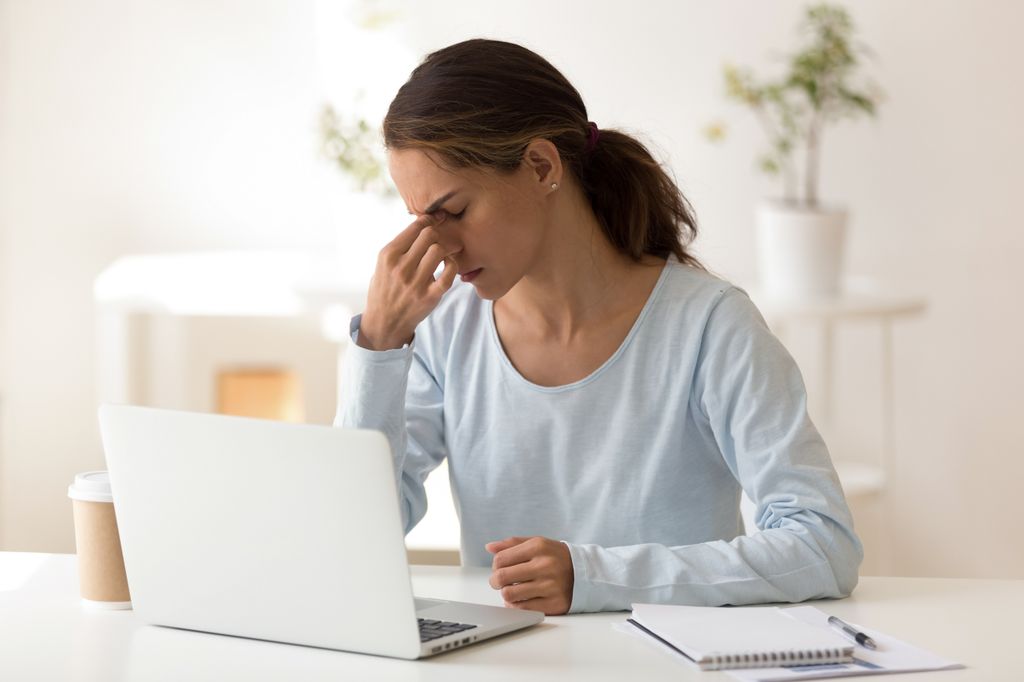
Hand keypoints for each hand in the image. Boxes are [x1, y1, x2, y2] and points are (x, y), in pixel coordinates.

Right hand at [358, 211, 460, 349]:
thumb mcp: (382, 265)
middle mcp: (401, 267)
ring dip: (445, 249)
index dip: (429, 219)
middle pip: (429, 235)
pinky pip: (449, 273)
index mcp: (388, 255)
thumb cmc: (385, 289)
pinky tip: (448, 266)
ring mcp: (416, 282)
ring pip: (439, 250)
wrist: (384, 322)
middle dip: (437, 233)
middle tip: (440, 239)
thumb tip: (423, 224)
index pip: (415, 227)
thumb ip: (400, 247)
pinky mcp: (430, 296)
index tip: (436, 219)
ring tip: (443, 254)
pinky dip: (452, 265)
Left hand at [486, 536, 573, 614]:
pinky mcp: (554, 604)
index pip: (500, 559)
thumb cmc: (555, 557)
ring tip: (512, 590)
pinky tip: (521, 599)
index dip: (495, 565)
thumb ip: (512, 544)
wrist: (585, 573)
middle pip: (502, 577)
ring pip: (509, 594)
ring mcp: (550, 586)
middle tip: (500, 581)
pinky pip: (522, 608)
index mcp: (538, 547)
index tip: (500, 568)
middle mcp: (545, 565)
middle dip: (496, 581)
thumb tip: (489, 547)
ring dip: (506, 593)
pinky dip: (517, 605)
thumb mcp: (537, 543)